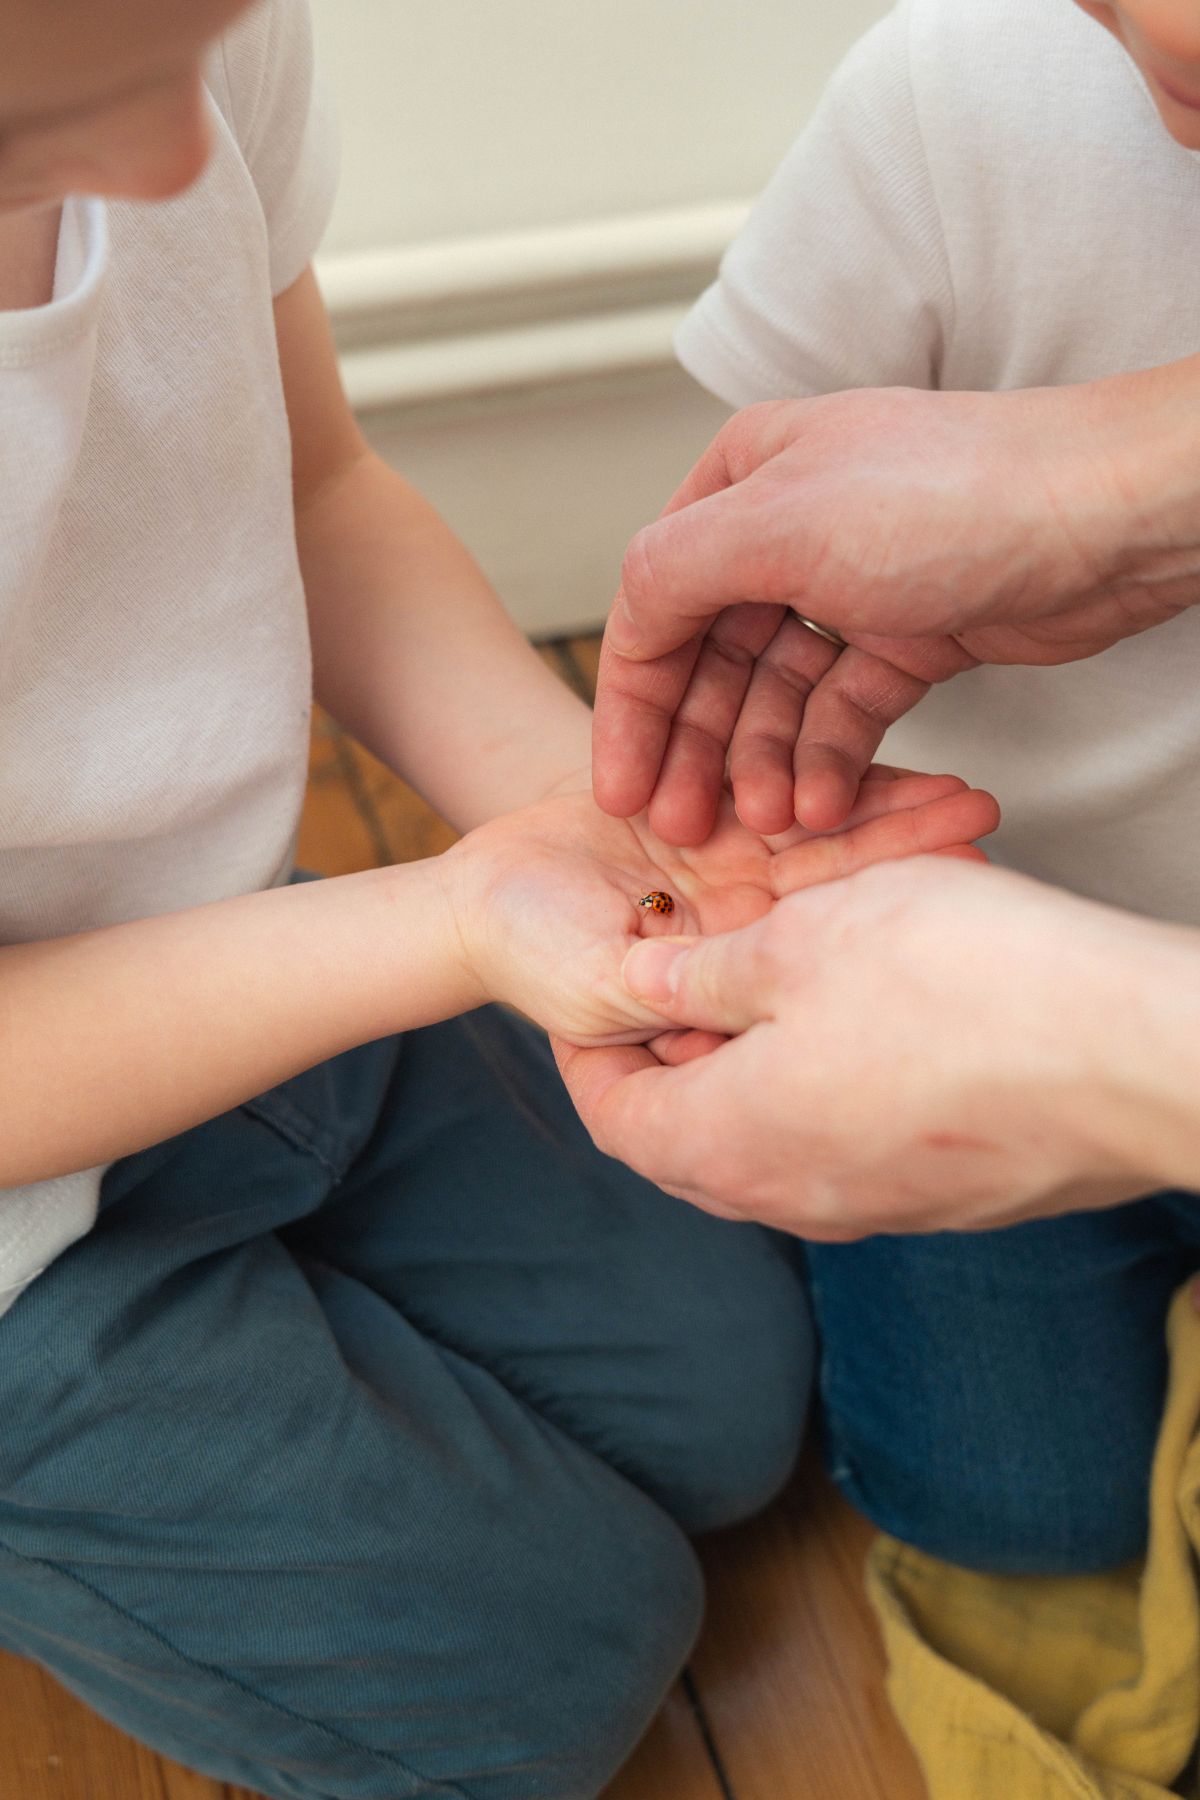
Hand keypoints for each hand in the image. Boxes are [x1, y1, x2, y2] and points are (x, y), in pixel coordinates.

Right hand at [443, 767, 997, 1046]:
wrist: (479, 901)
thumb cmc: (530, 956)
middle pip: (837, 883)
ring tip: (961, 791)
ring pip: (816, 831)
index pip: (817, 937)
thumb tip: (731, 1005)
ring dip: (885, 810)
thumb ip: (665, 991)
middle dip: (907, 851)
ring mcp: (731, 867)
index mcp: (728, 967)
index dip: (877, 908)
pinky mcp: (709, 813)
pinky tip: (885, 758)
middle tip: (980, 818)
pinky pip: (769, 786)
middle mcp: (744, 920)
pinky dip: (820, 772)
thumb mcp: (600, 988)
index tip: (951, 883)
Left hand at [554, 857, 1187, 1236]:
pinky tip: (864, 1019)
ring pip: (774, 1146)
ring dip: (754, 1073)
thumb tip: (645, 986)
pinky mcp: (948, 1198)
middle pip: (690, 1142)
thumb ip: (706, 972)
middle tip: (677, 984)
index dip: (589, 1055)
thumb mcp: (801, 941)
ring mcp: (877, 1210)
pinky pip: (851, 1151)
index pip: (616, 1118)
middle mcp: (795, 1201)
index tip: (593, 1000)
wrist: (1131, 1055)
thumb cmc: (958, 983)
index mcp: (730, 1144)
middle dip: (670, 1063)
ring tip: (772, 983)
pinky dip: (826, 1092)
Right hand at [593, 378, 1199, 841]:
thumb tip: (625, 620)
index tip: (619, 791)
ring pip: (778, 697)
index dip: (634, 706)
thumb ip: (674, 571)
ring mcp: (850, 588)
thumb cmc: (952, 496)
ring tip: (771, 828)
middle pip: (713, 661)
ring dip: (765, 765)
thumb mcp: (779, 522)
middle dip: (697, 750)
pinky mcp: (909, 638)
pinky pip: (843, 714)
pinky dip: (828, 761)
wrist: (1107, 516)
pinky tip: (823, 806)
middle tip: (683, 830)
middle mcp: (786, 532)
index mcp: (741, 483)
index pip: (655, 607)